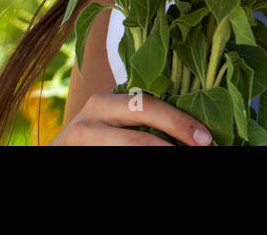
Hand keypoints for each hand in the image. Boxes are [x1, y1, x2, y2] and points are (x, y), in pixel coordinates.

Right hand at [49, 90, 213, 145]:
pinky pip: (117, 160)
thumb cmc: (96, 134)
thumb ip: (141, 116)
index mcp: (104, 102)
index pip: (148, 106)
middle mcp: (91, 119)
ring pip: (131, 151)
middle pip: (139, 137)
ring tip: (182, 156)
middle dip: (175, 138)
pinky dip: (140, 163)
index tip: (206, 138)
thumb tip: (193, 128)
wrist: (60, 152)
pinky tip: (162, 159)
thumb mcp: (114, 119)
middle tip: (202, 149)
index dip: (180, 122)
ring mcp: (80, 140)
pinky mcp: (78, 157)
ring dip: (162, 154)